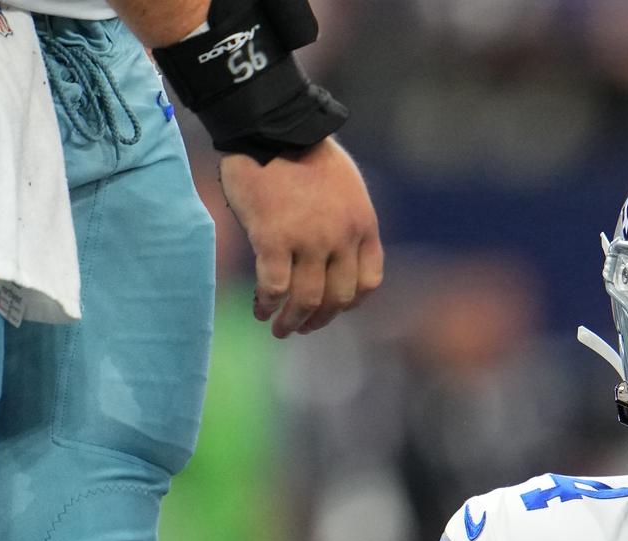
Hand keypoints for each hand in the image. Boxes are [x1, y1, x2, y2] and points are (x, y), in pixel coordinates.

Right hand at [217, 139, 384, 337]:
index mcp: (363, 225)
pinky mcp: (273, 238)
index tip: (332, 309)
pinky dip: (267, 304)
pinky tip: (259, 308)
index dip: (350, 303)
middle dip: (320, 319)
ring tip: (279, 328)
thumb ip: (347, 222)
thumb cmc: (303, 152)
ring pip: (306, 300)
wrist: (271, 126)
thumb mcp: (346, 187)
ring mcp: (309, 240)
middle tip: (301, 326)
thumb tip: (335, 257)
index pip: (368, 282)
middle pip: (338, 298)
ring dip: (292, 321)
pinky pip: (274, 287)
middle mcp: (341, 238)